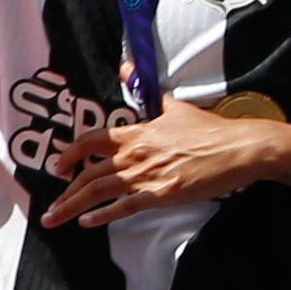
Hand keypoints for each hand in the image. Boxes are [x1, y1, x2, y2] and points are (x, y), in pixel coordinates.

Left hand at [40, 94, 275, 226]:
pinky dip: (102, 215)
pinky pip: (124, 207)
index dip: (70, 154)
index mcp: (138, 133)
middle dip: (64, 192)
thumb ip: (148, 93)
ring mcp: (147, 174)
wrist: (240, 149)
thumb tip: (127, 67)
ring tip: (55, 219)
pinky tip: (88, 222)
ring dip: (71, 207)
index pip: (92, 141)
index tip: (59, 167)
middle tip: (50, 208)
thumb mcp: (176, 107)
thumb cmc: (212, 130)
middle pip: (88, 173)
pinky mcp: (162, 193)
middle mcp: (135, 153)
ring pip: (98, 191)